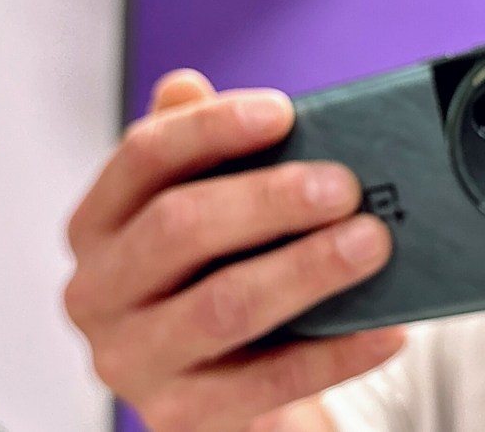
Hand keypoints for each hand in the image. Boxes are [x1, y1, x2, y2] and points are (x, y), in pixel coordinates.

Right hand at [64, 69, 404, 431]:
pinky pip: (267, 381)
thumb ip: (196, 153)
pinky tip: (386, 329)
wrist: (215, 385)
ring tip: (372, 243)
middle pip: (179, 227)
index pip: (143, 157)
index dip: (213, 127)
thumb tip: (188, 85)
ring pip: (222, 305)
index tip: (284, 111)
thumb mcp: (201, 210)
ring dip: (306, 269)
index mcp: (99, 223)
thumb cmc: (212, 276)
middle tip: (345, 187)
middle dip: (270, 199)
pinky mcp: (179, 413)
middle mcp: (98, 290)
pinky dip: (335, 353)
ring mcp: (132, 358)